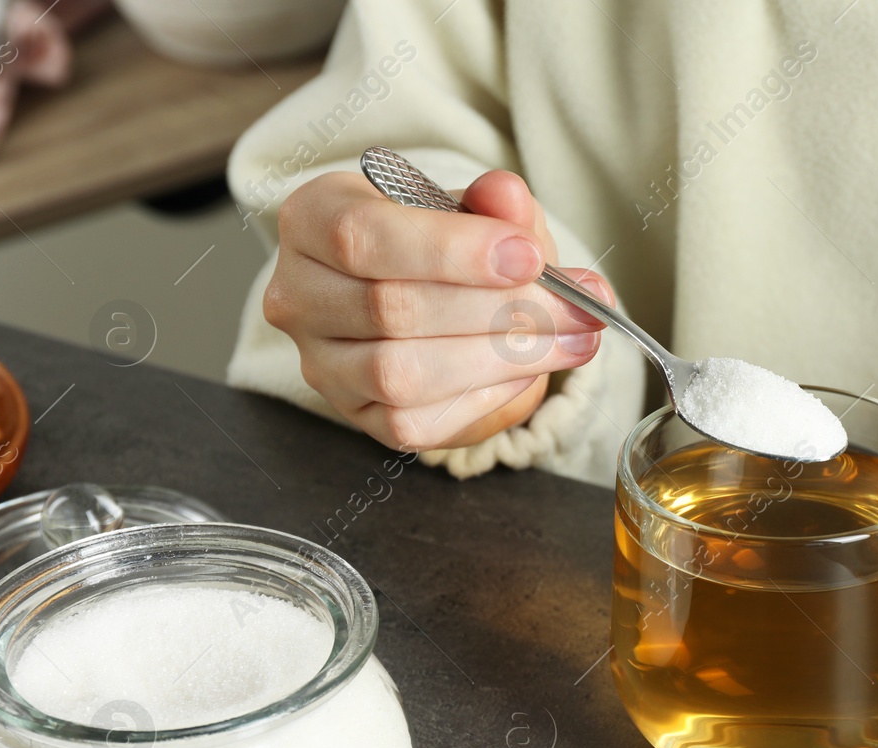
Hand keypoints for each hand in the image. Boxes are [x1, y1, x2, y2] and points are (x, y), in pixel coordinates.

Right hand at [263, 169, 610, 450]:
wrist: (436, 297)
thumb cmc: (449, 245)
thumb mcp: (476, 210)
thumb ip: (494, 204)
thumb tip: (508, 196)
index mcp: (312, 219)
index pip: (364, 237)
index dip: (451, 251)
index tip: (529, 257)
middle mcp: (298, 294)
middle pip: (391, 310)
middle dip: (498, 310)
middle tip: (579, 307)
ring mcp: (321, 363)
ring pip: (402, 373)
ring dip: (501, 360)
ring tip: (573, 340)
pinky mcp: (357, 416)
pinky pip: (416, 421)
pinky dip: (484, 397)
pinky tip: (529, 370)